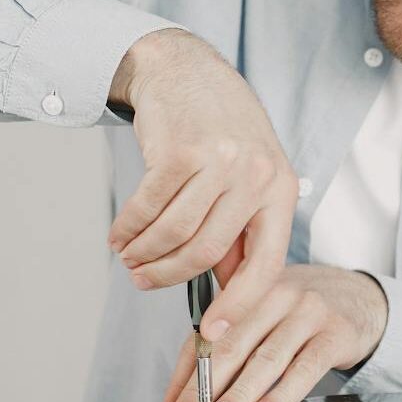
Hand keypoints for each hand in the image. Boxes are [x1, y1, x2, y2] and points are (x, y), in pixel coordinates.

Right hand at [107, 29, 297, 311]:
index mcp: (281, 190)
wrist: (186, 69)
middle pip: (207, 252)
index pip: (266, 265)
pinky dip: (129, 228)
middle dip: (169, 276)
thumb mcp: (248, 176)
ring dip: (143, 254)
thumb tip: (228, 291)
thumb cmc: (218, 129)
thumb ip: (240, 230)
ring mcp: (220, 161)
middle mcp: (257, 176)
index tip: (215, 332)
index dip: (239, 305)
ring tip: (129, 258)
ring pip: (174, 233)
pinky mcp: (181, 151)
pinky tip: (120, 234)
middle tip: (144, 282)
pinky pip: (148, 207)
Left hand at [159, 265, 388, 401]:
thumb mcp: (259, 320)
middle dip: (205, 387)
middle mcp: (274, 297)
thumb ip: (221, 354)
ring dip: (240, 392)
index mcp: (246, 293)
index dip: (185, 379)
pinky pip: (305, 367)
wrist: (358, 296)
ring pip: (267, 357)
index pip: (205, 339)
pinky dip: (283, 392)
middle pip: (232, 345)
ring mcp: (306, 313)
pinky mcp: (335, 333)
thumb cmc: (300, 312)